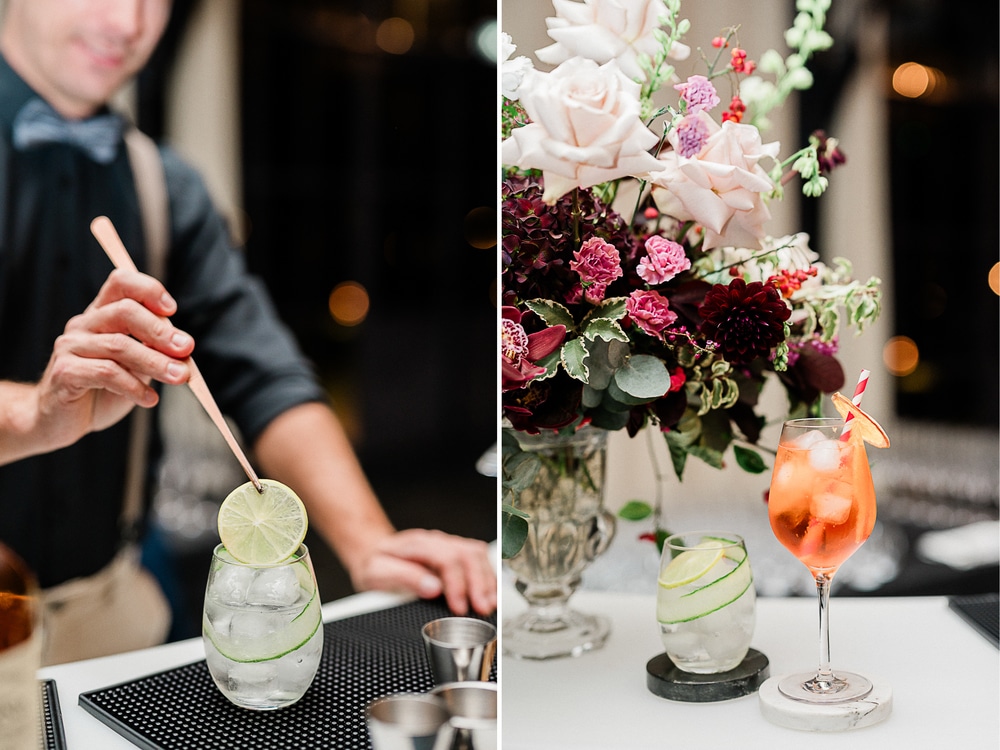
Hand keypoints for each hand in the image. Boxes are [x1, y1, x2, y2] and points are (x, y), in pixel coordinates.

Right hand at [33, 268, 193, 446]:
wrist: (63, 422)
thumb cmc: (102, 390)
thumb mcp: (135, 367)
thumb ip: (154, 351)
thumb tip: (184, 346)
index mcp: (101, 315)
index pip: (121, 283)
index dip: (148, 290)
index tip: (172, 310)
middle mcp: (83, 325)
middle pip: (124, 311)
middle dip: (160, 330)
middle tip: (186, 349)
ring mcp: (70, 346)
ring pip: (119, 345)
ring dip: (156, 362)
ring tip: (180, 377)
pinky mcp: (65, 372)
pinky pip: (106, 373)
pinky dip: (134, 387)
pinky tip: (150, 399)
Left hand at [352, 529, 496, 615]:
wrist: (375, 553)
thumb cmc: (377, 564)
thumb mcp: (378, 572)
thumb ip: (405, 577)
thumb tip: (433, 588)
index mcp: (418, 544)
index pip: (447, 559)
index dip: (457, 584)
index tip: (459, 608)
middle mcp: (437, 541)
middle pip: (468, 555)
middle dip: (479, 583)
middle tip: (482, 608)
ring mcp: (449, 544)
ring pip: (477, 555)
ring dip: (487, 580)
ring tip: (490, 604)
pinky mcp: (456, 553)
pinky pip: (478, 559)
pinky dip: (487, 577)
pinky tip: (490, 593)